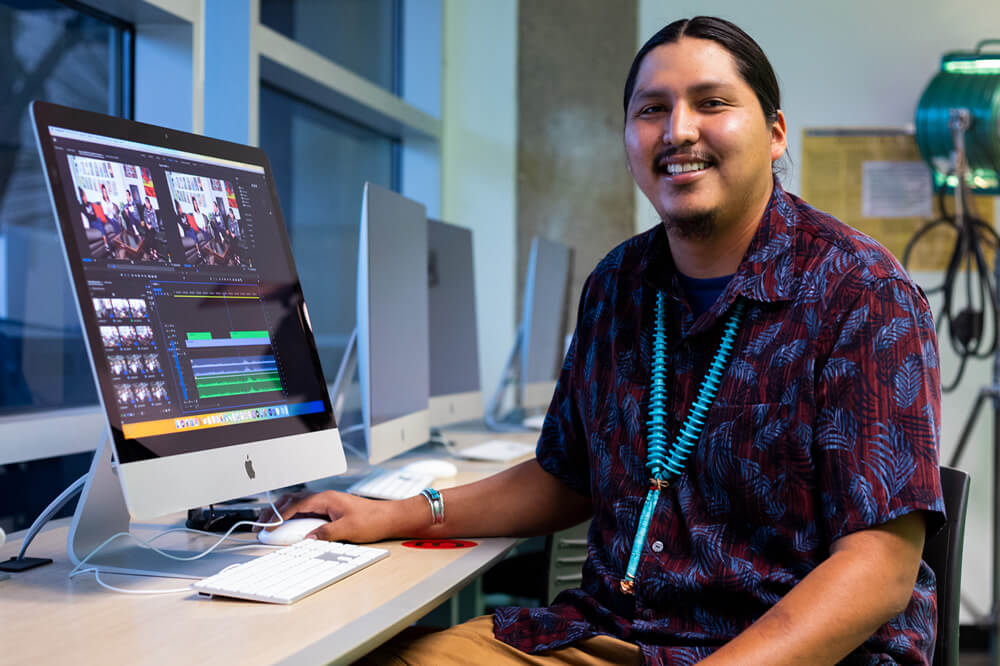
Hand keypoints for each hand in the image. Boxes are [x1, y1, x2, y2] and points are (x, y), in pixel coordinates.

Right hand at [257, 490, 400, 542]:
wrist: (389, 517)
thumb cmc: (373, 519)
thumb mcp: (348, 529)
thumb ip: (326, 533)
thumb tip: (308, 539)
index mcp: (327, 498)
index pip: (296, 504)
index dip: (279, 515)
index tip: (268, 525)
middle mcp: (325, 498)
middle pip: (293, 500)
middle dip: (274, 511)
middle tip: (261, 523)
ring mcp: (327, 504)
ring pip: (298, 505)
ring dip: (282, 513)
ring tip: (269, 525)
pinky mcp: (330, 511)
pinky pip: (306, 511)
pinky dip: (294, 517)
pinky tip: (289, 527)